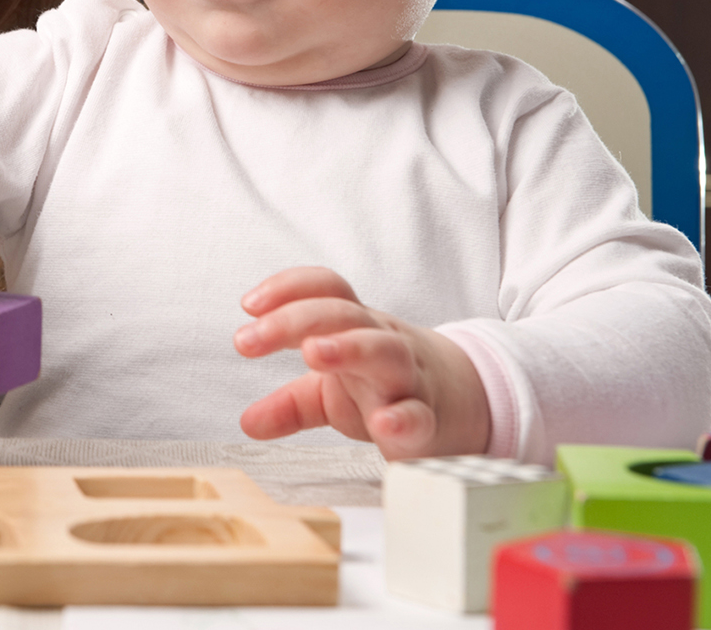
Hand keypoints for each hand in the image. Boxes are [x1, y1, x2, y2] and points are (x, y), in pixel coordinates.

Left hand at [234, 267, 490, 458]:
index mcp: (355, 328)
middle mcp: (381, 343)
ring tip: (312, 354)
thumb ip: (290, 404)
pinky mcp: (427, 420)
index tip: (248, 305)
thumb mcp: (331, 392)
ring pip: (385, 351)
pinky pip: (419, 414)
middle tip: (249, 338)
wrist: (462, 404)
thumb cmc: (385, 387)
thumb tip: (249, 421)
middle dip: (296, 319)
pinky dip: (403, 418)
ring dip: (348, 347)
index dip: (288, 289)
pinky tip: (383, 423)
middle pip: (344, 314)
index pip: (326, 291)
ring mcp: (408, 379)